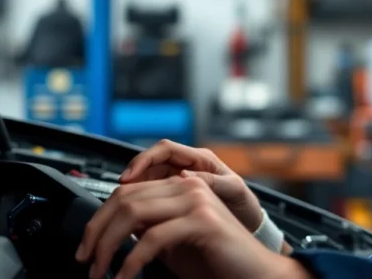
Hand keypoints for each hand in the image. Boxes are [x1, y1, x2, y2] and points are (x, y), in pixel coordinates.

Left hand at [75, 173, 308, 278]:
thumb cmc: (217, 261)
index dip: (99, 219)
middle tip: (84, 260)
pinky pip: (153, 238)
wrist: (257, 274)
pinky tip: (125, 276)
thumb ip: (148, 229)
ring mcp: (195, 200)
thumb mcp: (173, 242)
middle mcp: (187, 185)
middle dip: (96, 231)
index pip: (126, 192)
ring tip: (99, 271)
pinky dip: (132, 262)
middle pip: (124, 198)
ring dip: (108, 246)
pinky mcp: (202, 220)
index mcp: (179, 186)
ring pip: (133, 214)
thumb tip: (114, 231)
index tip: (85, 247)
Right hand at [118, 139, 262, 231]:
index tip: (130, 175)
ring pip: (149, 178)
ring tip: (125, 202)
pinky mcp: (176, 196)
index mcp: (200, 159)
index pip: (165, 149)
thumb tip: (185, 176)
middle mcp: (187, 166)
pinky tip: (138, 211)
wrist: (250, 223)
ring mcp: (180, 181)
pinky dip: (144, 200)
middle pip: (151, 163)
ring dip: (136, 188)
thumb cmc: (244, 204)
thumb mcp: (233, 190)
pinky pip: (154, 193)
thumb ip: (211, 181)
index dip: (144, 159)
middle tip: (121, 191)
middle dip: (134, 174)